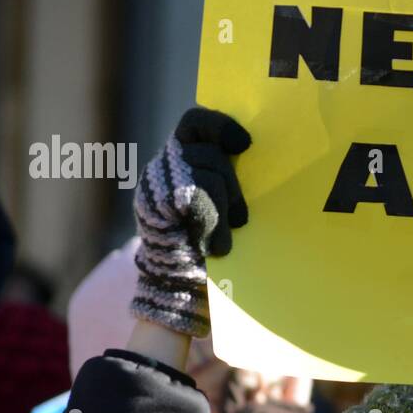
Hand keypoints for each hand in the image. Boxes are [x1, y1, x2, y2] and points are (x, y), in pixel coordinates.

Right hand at [130, 107, 251, 336]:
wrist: (182, 288)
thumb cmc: (210, 245)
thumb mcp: (223, 202)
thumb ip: (227, 174)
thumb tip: (255, 152)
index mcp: (179, 160)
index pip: (195, 123)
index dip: (220, 125)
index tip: (245, 144)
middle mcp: (163, 167)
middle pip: (206, 149)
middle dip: (231, 181)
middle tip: (239, 215)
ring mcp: (157, 184)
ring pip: (208, 174)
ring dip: (226, 206)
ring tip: (225, 235)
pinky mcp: (157, 204)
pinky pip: (199, 197)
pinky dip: (214, 223)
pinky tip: (217, 246)